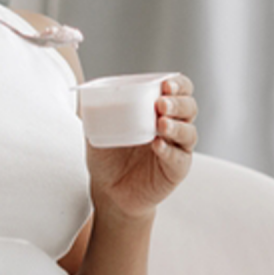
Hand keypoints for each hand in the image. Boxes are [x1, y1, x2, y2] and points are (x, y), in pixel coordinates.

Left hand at [86, 73, 197, 219]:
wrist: (108, 190)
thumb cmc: (107, 155)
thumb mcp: (98, 129)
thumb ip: (96, 110)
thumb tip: (83, 92)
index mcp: (158, 110)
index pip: (180, 90)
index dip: (178, 84)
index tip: (165, 85)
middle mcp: (173, 126)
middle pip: (189, 108)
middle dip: (177, 103)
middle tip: (160, 104)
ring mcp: (176, 148)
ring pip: (188, 132)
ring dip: (176, 126)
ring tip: (160, 123)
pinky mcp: (175, 170)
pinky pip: (179, 158)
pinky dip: (169, 150)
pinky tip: (157, 145)